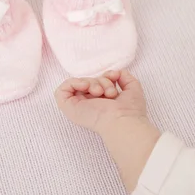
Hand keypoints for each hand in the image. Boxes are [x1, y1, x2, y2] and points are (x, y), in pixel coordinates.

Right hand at [55, 69, 159, 192]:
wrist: (123, 121)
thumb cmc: (130, 110)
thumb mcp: (132, 87)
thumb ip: (124, 77)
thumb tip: (115, 73)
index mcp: (104, 103)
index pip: (99, 83)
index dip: (107, 76)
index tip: (115, 78)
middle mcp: (91, 105)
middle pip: (90, 82)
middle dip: (102, 81)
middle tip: (109, 92)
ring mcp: (79, 107)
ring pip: (79, 84)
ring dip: (91, 82)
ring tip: (100, 92)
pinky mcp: (68, 108)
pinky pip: (62, 90)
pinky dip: (73, 82)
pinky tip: (86, 86)